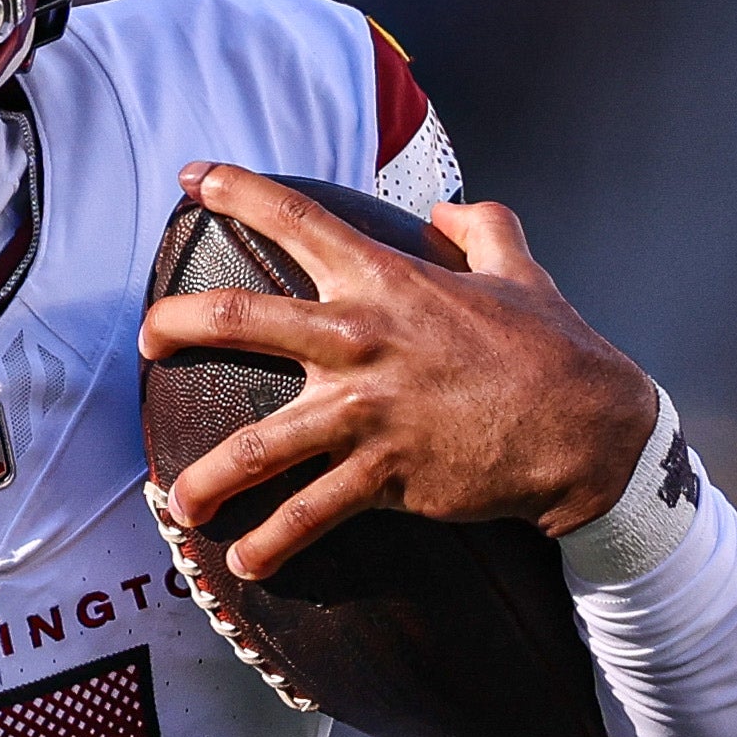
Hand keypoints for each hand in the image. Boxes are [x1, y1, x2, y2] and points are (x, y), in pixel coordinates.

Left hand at [139, 166, 656, 581]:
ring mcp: (367, 410)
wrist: (590, 430)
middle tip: (145, 339)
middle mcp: (362, 339)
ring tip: (177, 505)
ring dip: (206, 478)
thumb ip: (482, 228)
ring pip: (258, 445)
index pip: (298, 219)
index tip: (191, 176)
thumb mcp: (521, 271)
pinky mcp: (384, 473)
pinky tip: (243, 561)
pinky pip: (310, 513)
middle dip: (176, 325)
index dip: (237, 190)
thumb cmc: (553, 348)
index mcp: (387, 281)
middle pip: (240, 319)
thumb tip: (451, 207)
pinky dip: (272, 540)